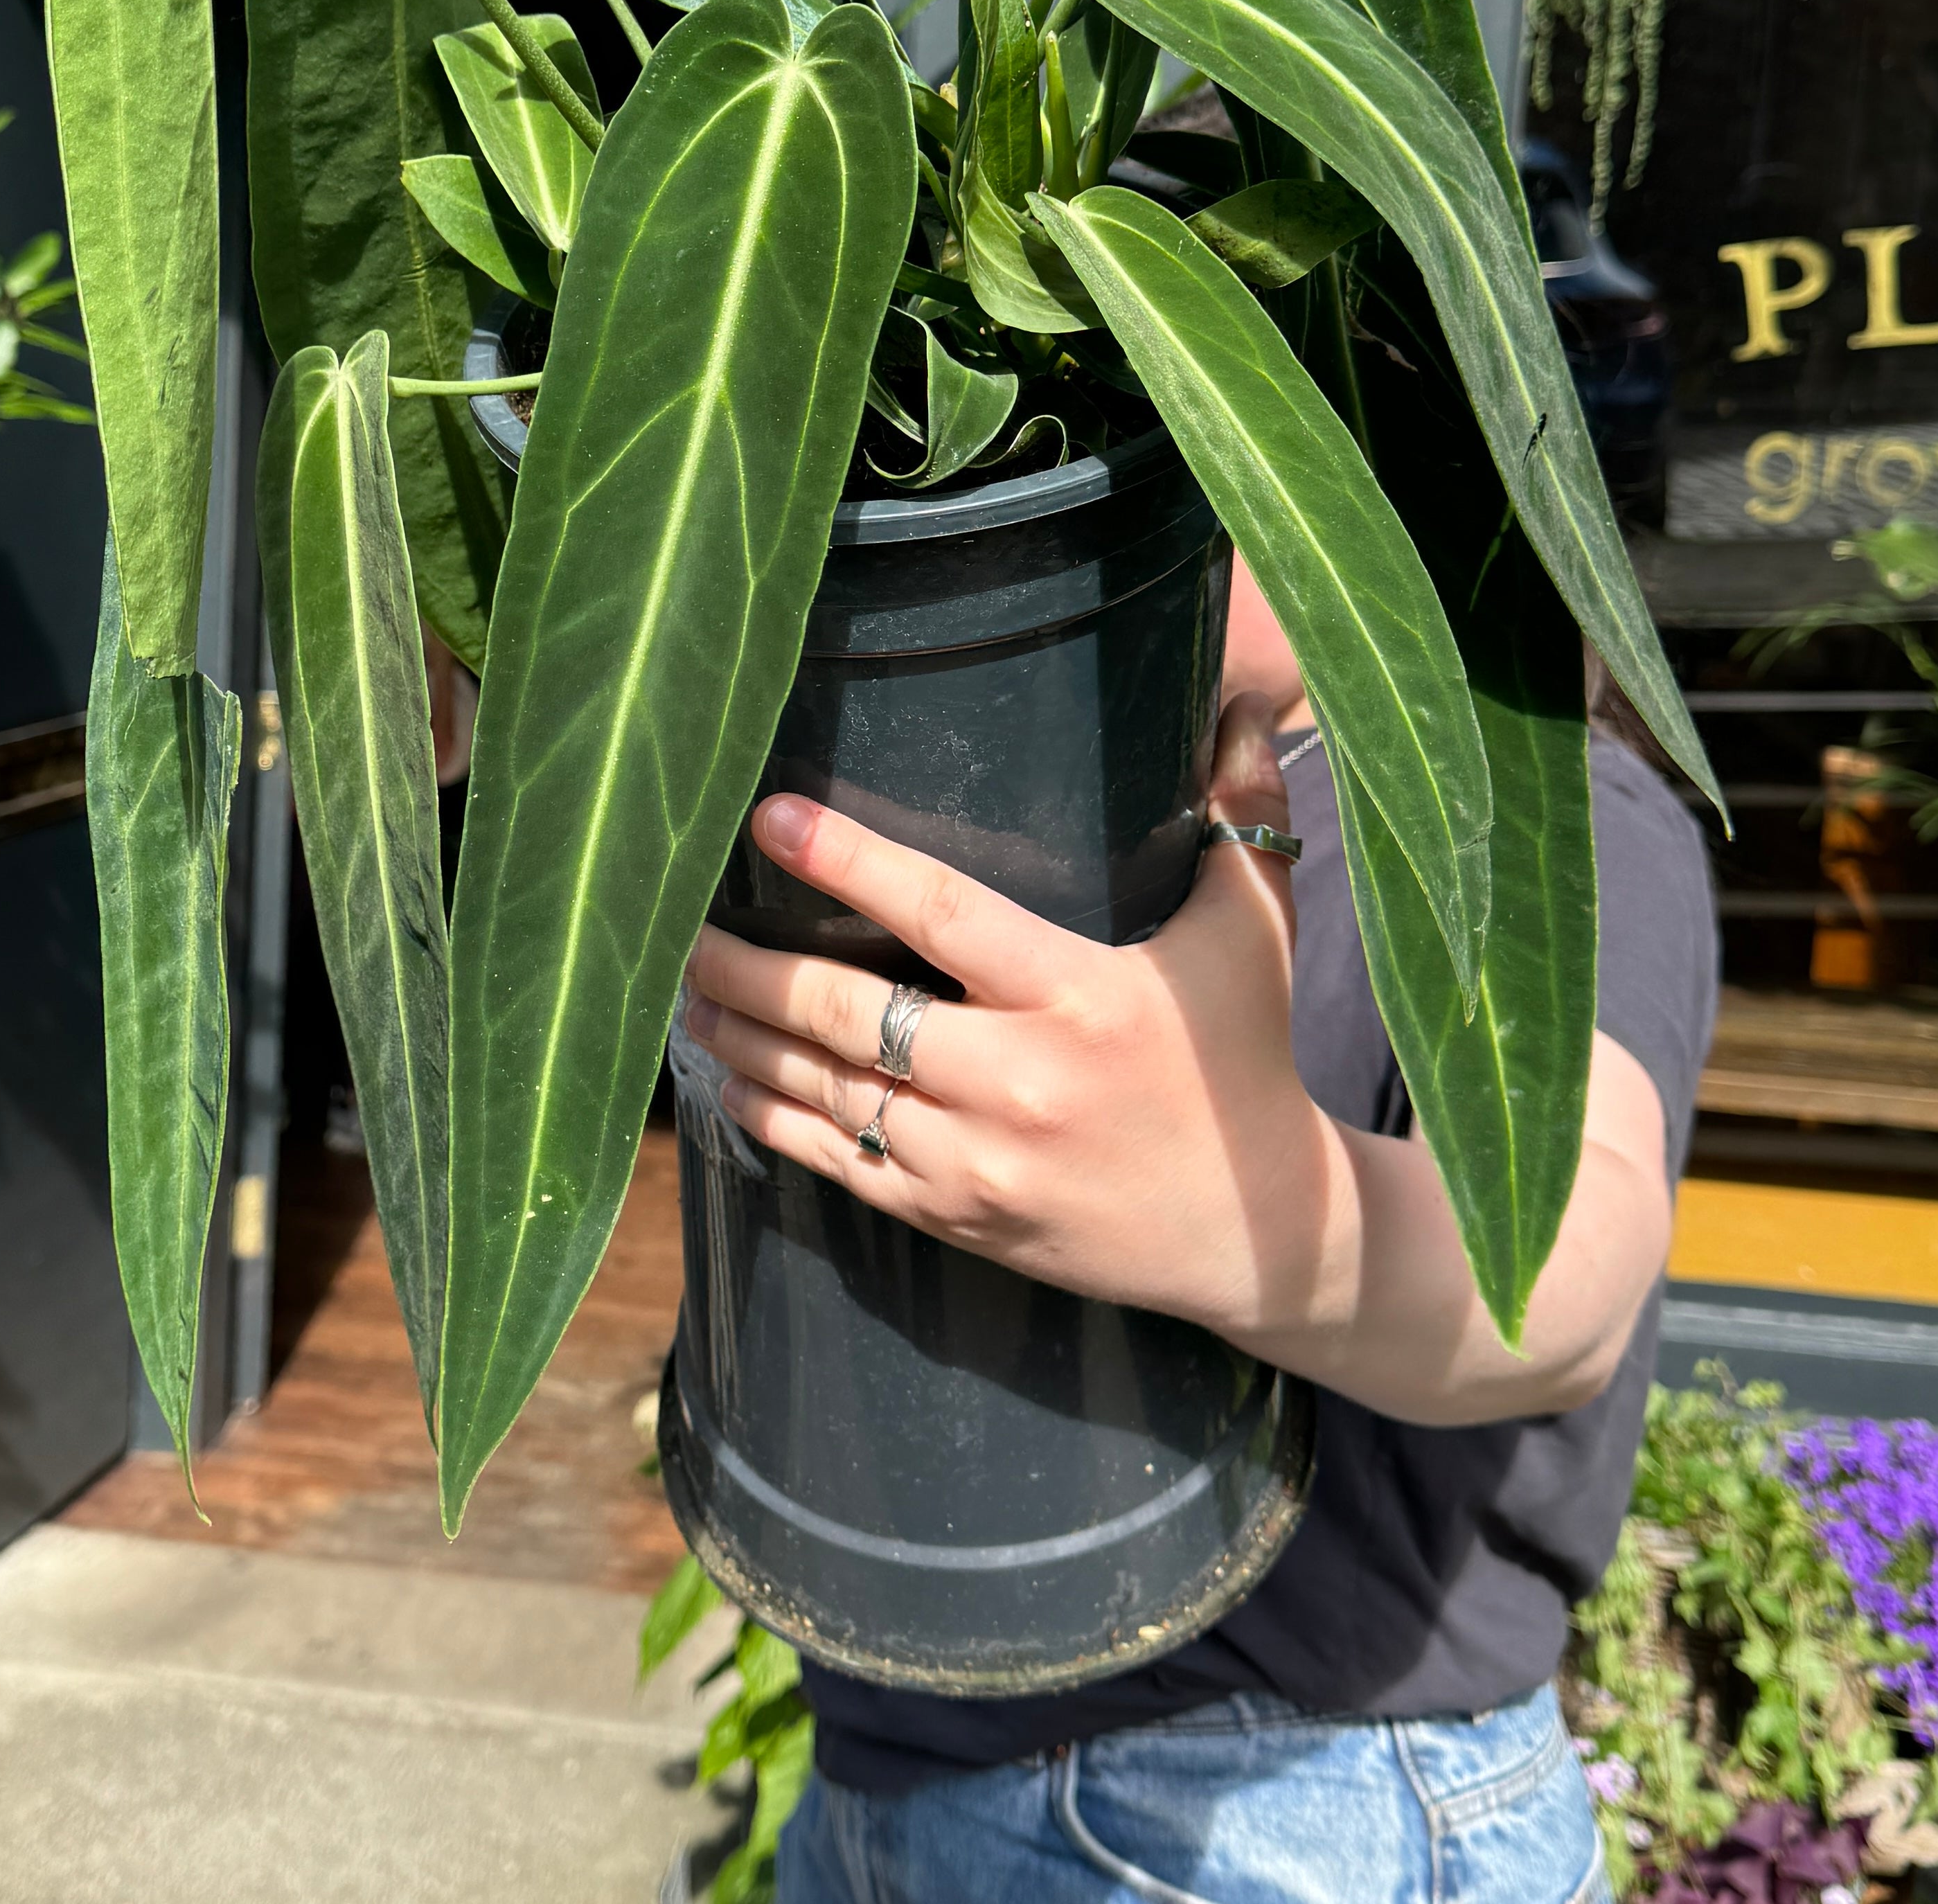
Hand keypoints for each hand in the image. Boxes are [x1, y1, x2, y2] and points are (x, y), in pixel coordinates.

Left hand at [686, 693, 1678, 1423]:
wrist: (1261, 1235)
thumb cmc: (1246, 1061)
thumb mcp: (1256, 932)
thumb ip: (1241, 815)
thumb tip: (1241, 702)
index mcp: (1078, 994)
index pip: (939, 911)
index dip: (846, 860)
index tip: (768, 816)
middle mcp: (1016, 1080)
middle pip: (846, 1012)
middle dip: (746, 967)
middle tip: (676, 928)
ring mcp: (976, 1161)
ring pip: (823, 1091)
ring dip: (740, 1041)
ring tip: (677, 998)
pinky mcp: (956, 1219)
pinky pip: (838, 1165)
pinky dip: (771, 1120)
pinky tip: (724, 1083)